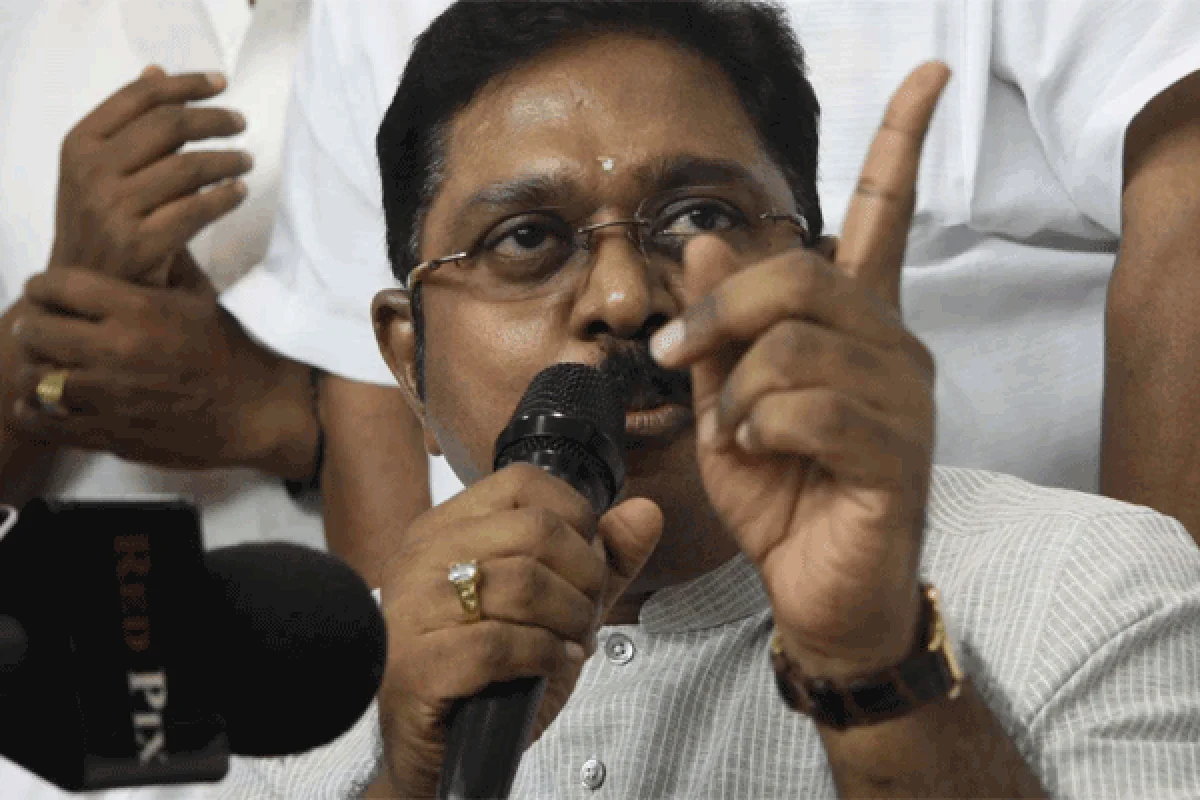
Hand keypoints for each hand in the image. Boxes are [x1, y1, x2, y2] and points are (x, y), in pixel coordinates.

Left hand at [5, 253, 316, 478]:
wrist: (258, 409)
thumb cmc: (233, 349)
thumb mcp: (201, 297)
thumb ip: (166, 264)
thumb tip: (150, 229)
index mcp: (138, 310)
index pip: (59, 286)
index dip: (44, 286)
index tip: (47, 292)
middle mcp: (117, 350)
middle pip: (37, 331)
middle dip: (34, 326)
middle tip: (40, 328)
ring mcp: (111, 396)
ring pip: (37, 379)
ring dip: (35, 370)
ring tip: (42, 366)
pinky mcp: (111, 433)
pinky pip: (48, 423)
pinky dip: (34, 412)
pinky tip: (38, 405)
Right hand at [48, 66, 251, 284]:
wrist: (83, 289)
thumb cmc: (101, 222)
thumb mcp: (99, 169)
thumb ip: (128, 125)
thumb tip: (156, 71)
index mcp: (79, 145)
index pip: (140, 98)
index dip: (185, 85)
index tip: (221, 83)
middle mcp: (90, 172)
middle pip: (168, 126)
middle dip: (213, 120)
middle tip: (240, 122)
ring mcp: (113, 209)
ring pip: (188, 167)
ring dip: (227, 159)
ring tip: (246, 160)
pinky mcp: (140, 244)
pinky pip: (197, 209)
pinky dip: (226, 197)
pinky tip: (239, 192)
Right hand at [374, 464, 661, 796]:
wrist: (438, 748)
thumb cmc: (490, 671)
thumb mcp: (555, 606)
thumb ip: (603, 559)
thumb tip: (648, 510)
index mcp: (445, 528)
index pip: (522, 482)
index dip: (576, 517)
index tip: (589, 562)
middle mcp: (421, 557)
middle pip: (534, 531)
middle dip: (585, 575)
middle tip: (588, 613)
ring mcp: (413, 609)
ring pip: (522, 583)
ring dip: (571, 617)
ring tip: (574, 641)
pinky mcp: (416, 665)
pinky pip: (501, 643)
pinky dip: (545, 655)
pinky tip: (553, 666)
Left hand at [650, 64, 949, 678]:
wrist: (816, 590)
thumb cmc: (780, 492)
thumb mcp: (726, 400)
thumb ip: (720, 326)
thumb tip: (706, 241)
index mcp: (855, 324)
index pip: (886, 219)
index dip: (903, 145)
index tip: (930, 77)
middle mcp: (892, 347)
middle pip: (803, 275)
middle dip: (721, 313)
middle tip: (675, 354)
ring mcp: (901, 400)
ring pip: (798, 346)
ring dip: (736, 392)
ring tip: (732, 432)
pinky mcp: (894, 454)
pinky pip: (811, 408)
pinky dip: (760, 429)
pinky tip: (759, 454)